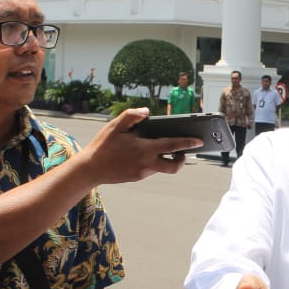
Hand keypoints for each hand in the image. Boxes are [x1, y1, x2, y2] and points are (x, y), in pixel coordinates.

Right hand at [80, 108, 201, 182]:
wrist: (90, 169)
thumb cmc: (102, 145)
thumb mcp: (115, 126)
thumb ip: (132, 115)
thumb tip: (146, 111)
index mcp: (144, 149)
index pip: (172, 146)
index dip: (187, 143)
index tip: (199, 141)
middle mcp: (146, 163)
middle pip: (173, 166)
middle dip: (182, 160)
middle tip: (182, 152)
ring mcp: (142, 172)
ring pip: (162, 168)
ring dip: (166, 159)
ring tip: (162, 149)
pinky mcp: (137, 177)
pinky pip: (151, 169)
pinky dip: (153, 161)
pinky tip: (145, 153)